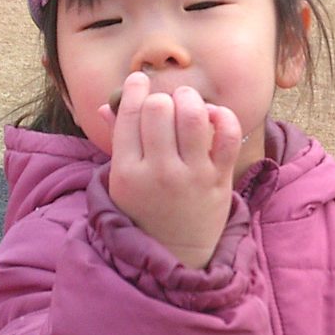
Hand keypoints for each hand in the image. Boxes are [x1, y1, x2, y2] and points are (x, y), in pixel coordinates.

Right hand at [101, 72, 242, 269]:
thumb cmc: (145, 211)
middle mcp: (159, 171)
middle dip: (162, 96)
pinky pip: (228, 134)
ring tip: (188, 103)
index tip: (140, 81)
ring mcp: (192, 175)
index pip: (129, 114)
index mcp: (127, 171)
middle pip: (159, 108)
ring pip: (193, 115)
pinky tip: (213, 117)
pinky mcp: (220, 178)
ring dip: (190, 99)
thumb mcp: (121, 182)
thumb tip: (106, 105)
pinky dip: (223, 116)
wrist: (177, 253)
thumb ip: (116, 141)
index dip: (135, 89)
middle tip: (166, 103)